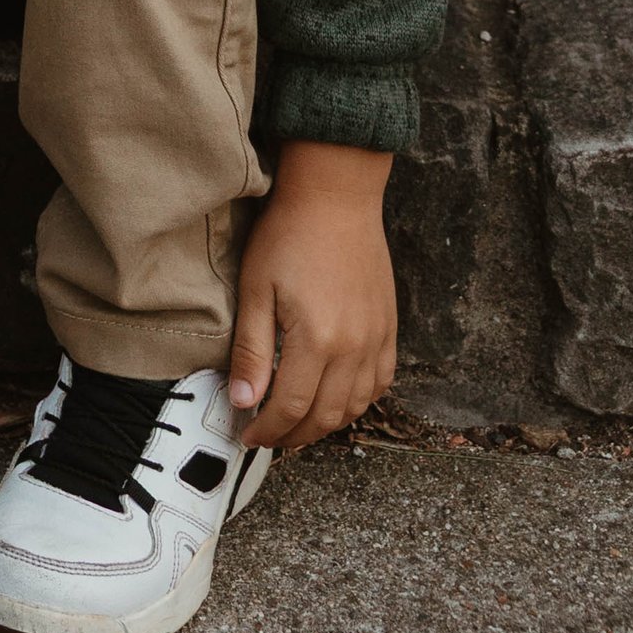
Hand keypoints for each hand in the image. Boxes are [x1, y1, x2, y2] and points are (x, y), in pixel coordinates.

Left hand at [228, 142, 397, 450]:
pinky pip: (380, 384)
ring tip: (296, 424)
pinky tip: (336, 400)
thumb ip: (252, 350)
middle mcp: (354, 349)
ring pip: (355, 407)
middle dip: (294, 435)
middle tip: (268, 437)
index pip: (291, 407)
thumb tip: (243, 402)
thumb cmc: (289, 234)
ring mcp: (377, 340)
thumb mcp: (256, 287)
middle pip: (325, 416)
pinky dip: (357, 403)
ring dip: (325, 425)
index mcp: (317, 340)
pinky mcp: (389, 329)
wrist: (336, 196)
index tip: (248, 435)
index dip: (268, 429)